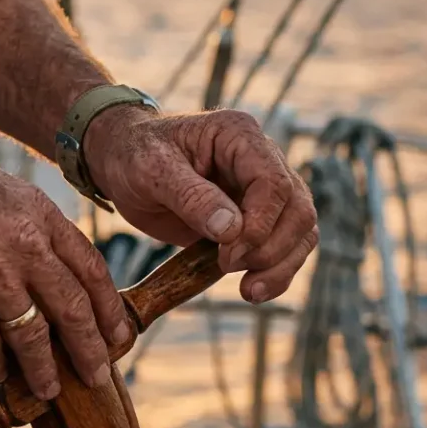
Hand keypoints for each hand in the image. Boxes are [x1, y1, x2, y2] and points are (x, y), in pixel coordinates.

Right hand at [0, 141, 126, 399]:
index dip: (108, 307)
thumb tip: (58, 265)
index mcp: (41, 214)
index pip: (92, 268)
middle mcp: (25, 245)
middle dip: (90, 348)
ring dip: (43, 369)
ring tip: (50, 390)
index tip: (119, 334)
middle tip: (99, 374)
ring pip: (32, 335)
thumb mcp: (3, 191)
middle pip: (72, 308)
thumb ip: (34, 226)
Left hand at [84, 107, 318, 303]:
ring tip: (248, 292)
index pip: (274, 182)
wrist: (124, 162)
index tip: (228, 253)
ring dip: (281, 267)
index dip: (260, 224)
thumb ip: (192, 197)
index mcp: (240, 135)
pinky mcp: (259, 218)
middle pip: (298, 209)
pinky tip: (250, 290)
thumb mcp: (152, 170)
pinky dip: (275, 273)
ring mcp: (265, 190)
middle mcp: (263, 159)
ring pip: (302, 231)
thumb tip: (232, 231)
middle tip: (229, 269)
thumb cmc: (135, 155)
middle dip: (271, 249)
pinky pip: (286, 247)